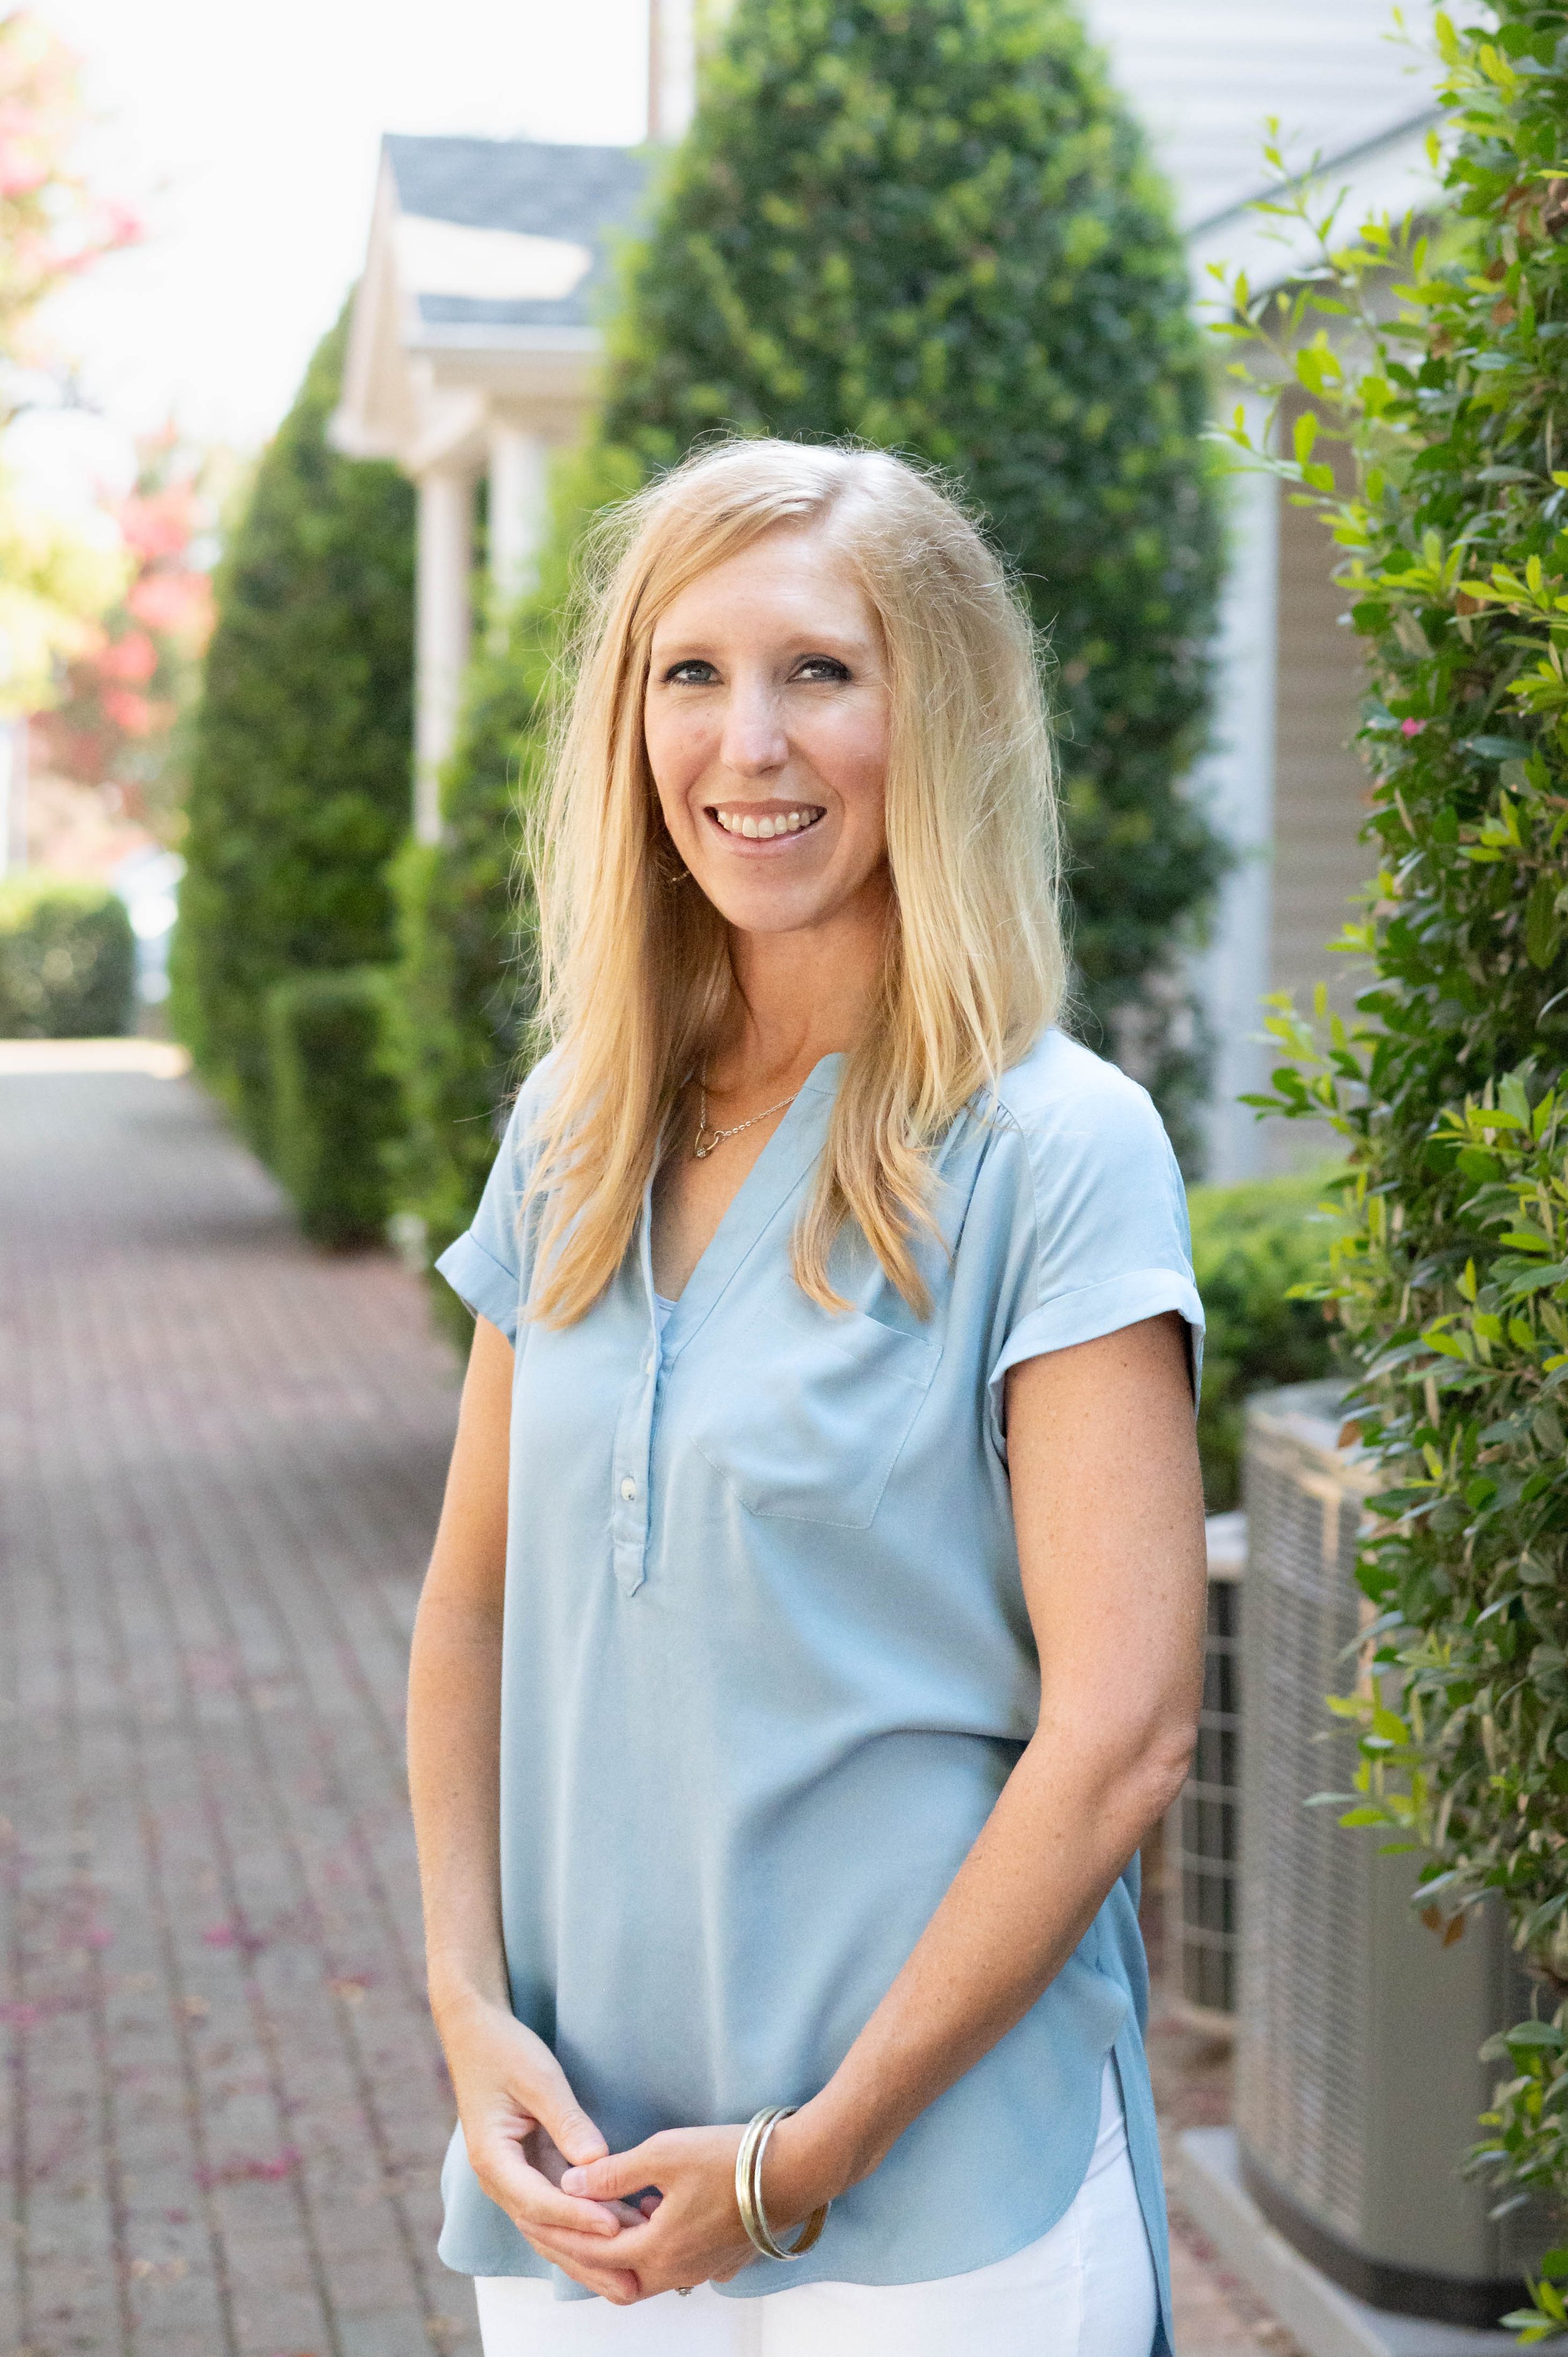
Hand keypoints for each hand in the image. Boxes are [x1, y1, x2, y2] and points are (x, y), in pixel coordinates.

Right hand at [436, 1992, 646, 2301]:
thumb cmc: (505, 2050)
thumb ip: (566, 2120)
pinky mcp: (529, 2172)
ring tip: (632, 2279)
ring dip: (588, 2255)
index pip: (538, 2201)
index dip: (577, 2217)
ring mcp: (512, 2179)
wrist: (476, 2033)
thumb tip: (599, 2162)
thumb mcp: (538, 2078)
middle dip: (587, 2260)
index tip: (617, 2227)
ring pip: (550, 2230)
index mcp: (492, 2158)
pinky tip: (621, 2238)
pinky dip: (585, 2229)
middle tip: (630, 2284)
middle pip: (543, 2232)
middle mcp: (498, 2179)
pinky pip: (556, 2210)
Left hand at [561, 2111, 838, 2299]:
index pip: (594, 2253)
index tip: (535, 2219)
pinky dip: (653, 2248)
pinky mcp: (723, 2258)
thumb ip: (614, 2173)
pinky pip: (675, 2265)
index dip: (562, 2235)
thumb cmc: (730, 2158)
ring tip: (606, 2216)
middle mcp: (678, 2271)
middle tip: (563, 2229)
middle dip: (586, 2255)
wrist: (797, 2170)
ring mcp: (704, 2269)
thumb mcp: (664, 2152)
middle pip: (617, 2278)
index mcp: (657, 2250)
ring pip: (648, 2274)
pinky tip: (652, 2213)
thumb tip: (570, 2183)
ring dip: (622, 2252)